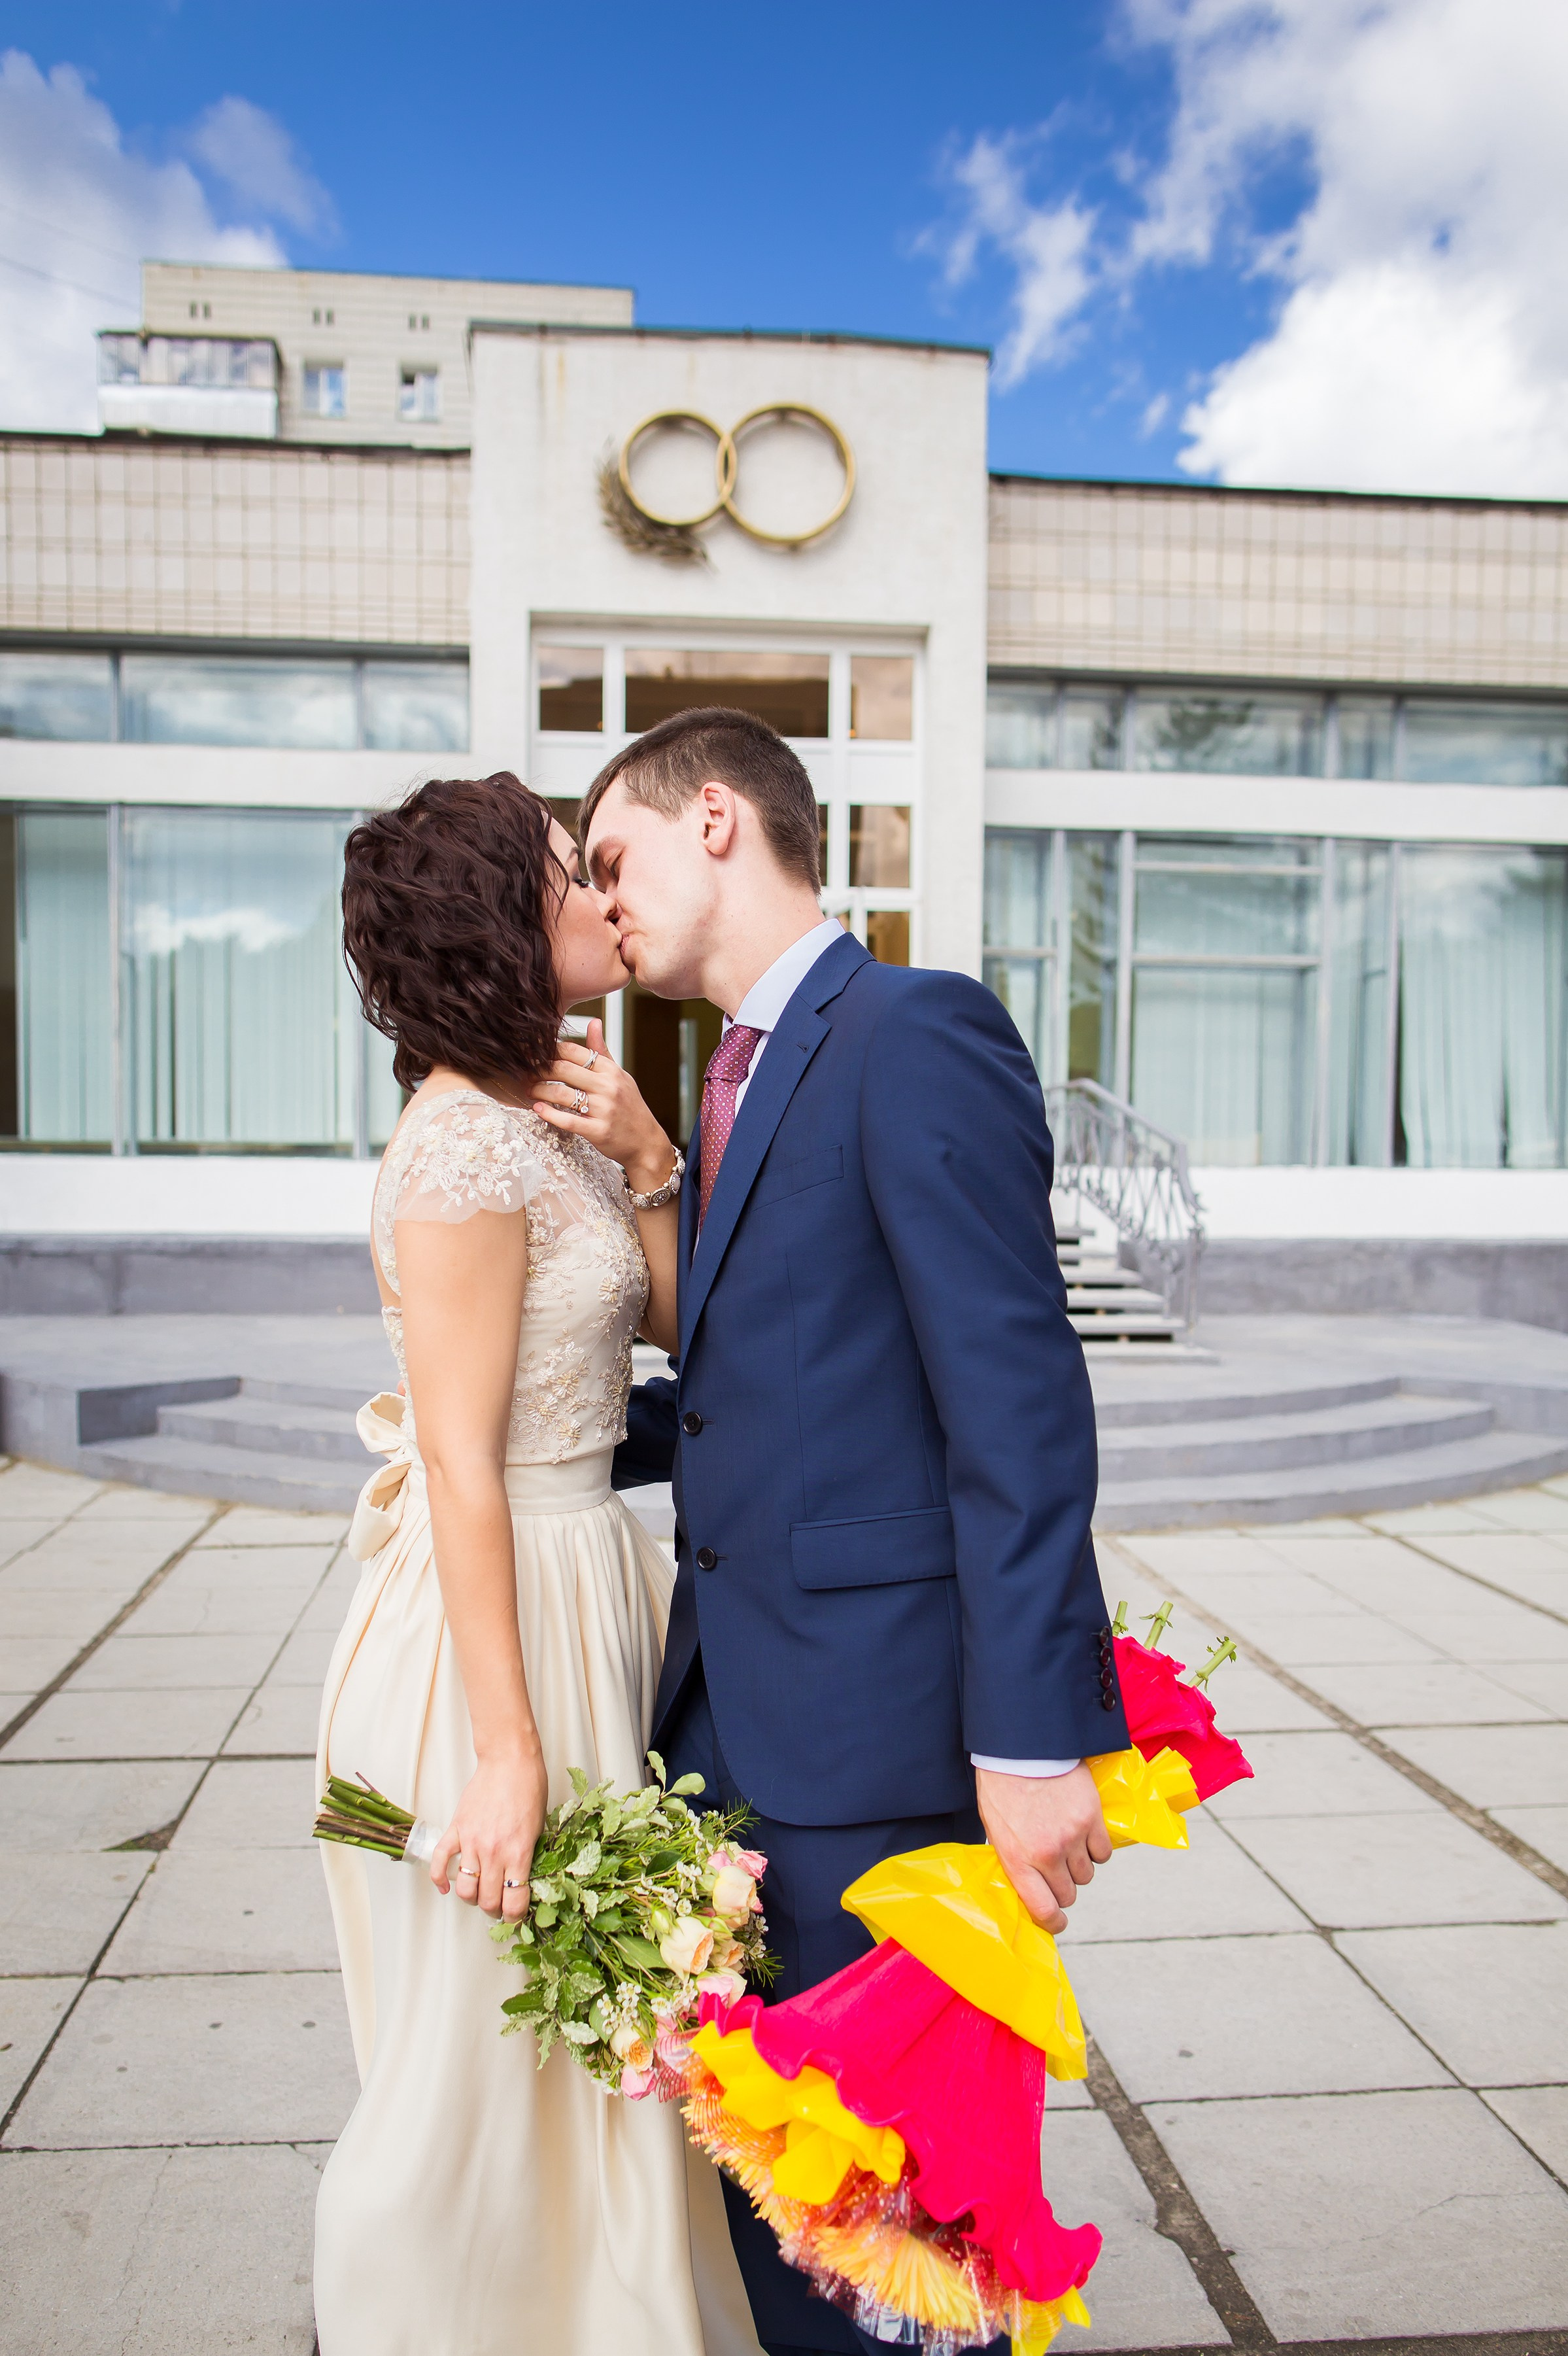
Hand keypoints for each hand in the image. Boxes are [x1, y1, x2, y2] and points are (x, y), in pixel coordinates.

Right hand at [430, 1749, 548, 1921]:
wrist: (509, 1760)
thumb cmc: (530, 1788)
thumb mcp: (540, 1827)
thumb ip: (529, 1856)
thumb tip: (524, 1880)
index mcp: (519, 1852)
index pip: (514, 1901)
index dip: (514, 1915)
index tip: (515, 1915)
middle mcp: (494, 1851)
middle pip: (488, 1900)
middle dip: (494, 1910)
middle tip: (497, 1907)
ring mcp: (472, 1841)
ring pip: (465, 1888)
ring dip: (471, 1897)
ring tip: (478, 1894)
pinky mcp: (457, 1829)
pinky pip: (440, 1861)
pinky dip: (439, 1878)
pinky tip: (445, 1887)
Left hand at [530, 1020, 676, 1194]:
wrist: (646, 1142)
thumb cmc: (629, 1107)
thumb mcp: (619, 1075)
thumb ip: (601, 1051)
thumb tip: (593, 1021)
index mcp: (610, 1070)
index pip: (573, 1051)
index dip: (549, 1050)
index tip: (534, 1053)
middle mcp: (607, 1087)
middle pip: (563, 1069)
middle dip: (538, 1069)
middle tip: (524, 1072)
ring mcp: (603, 1109)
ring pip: (561, 1094)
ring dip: (539, 1090)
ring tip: (528, 1090)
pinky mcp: (598, 1131)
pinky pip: (568, 1120)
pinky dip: (549, 1114)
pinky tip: (538, 1109)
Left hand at [975, 1762, 1111, 1935]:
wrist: (1021, 1747)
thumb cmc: (1002, 1786)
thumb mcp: (996, 1829)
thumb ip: (1015, 1860)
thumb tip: (1030, 1885)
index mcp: (1017, 1860)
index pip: (1043, 1910)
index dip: (1052, 1922)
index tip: (1057, 1921)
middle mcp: (1047, 1854)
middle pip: (1069, 1894)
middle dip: (1063, 1886)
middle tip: (1057, 1870)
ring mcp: (1072, 1837)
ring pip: (1087, 1874)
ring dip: (1079, 1865)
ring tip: (1067, 1843)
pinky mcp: (1091, 1819)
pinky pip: (1103, 1852)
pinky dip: (1096, 1848)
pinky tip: (1084, 1833)